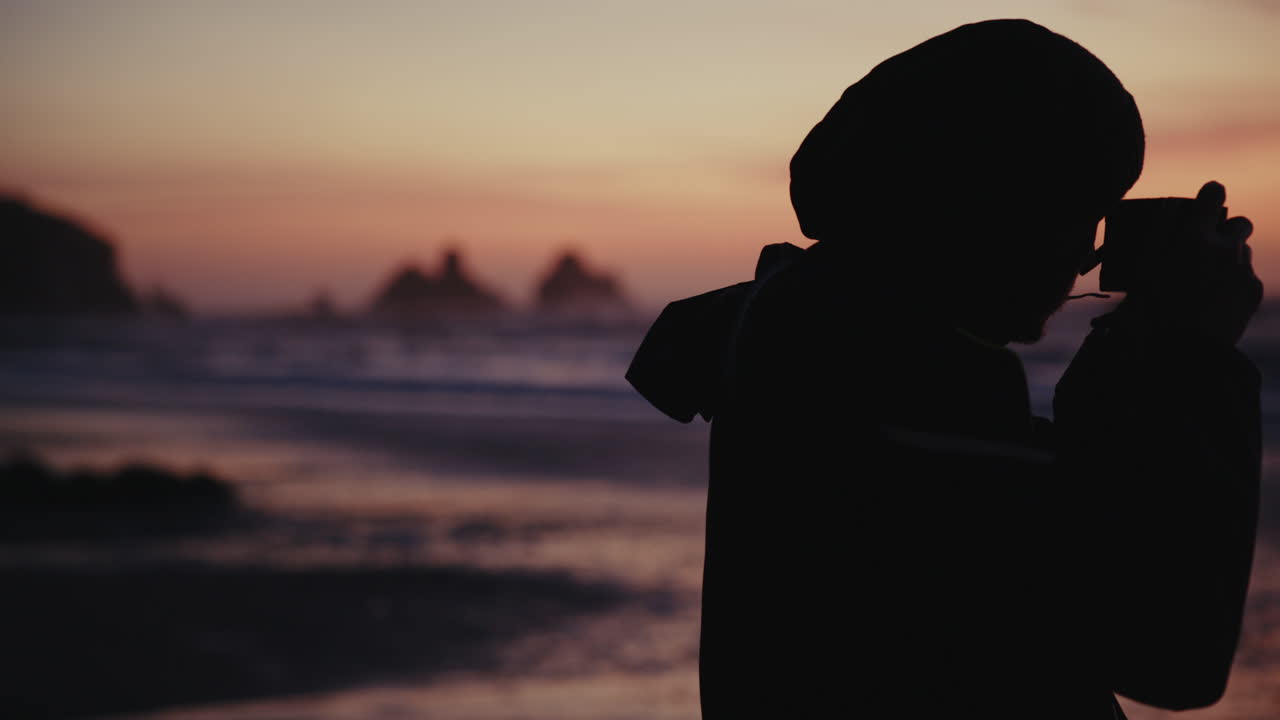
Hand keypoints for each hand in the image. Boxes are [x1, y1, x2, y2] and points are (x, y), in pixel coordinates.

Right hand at [1122, 181, 1261, 345]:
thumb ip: (1156, 234)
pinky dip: (1234, 283)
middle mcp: (1224, 248)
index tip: (1204, 202)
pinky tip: (1216, 301)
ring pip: (1243, 251)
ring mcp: (1242, 270)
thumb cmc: (1152, 310)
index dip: (1210, 195)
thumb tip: (1167, 210)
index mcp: (1192, 237)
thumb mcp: (1142, 270)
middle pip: (1240, 223)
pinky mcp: (1253, 291)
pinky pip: (1247, 277)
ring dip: (1229, 257)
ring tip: (1208, 279)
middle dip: (1227, 229)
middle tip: (1208, 245)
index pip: (1213, 194)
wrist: (1185, 351)